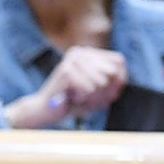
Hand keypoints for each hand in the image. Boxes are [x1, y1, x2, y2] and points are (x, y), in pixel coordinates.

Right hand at [4, 46, 127, 127]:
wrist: (44, 111)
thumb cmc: (73, 101)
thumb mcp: (99, 91)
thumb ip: (115, 82)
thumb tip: (116, 75)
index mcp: (88, 53)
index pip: (118, 61)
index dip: (119, 79)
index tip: (108, 93)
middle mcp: (80, 51)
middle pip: (111, 72)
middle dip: (103, 91)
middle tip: (87, 97)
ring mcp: (71, 59)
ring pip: (101, 82)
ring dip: (92, 97)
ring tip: (78, 98)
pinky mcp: (65, 70)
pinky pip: (89, 89)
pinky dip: (82, 99)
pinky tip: (71, 98)